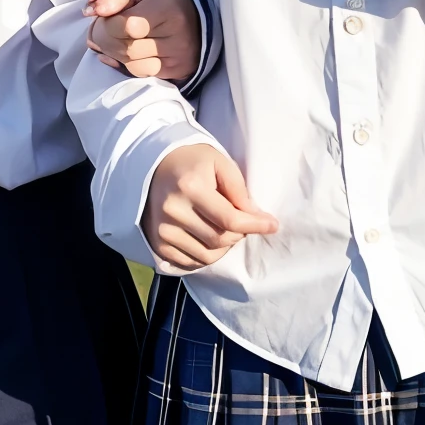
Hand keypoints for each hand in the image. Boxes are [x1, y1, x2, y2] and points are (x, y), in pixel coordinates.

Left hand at [84, 0, 200, 83]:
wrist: (197, 15)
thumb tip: (91, 11)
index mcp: (168, 9)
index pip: (127, 26)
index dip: (106, 24)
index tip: (102, 17)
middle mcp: (176, 36)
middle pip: (126, 48)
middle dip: (104, 40)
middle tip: (99, 31)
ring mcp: (177, 57)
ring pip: (131, 64)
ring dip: (113, 53)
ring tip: (113, 40)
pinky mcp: (176, 71)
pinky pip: (140, 74)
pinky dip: (125, 64)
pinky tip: (122, 53)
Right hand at [141, 143, 277, 270]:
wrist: (152, 166)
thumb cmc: (191, 161)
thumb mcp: (219, 162)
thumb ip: (239, 189)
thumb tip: (256, 217)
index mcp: (190, 187)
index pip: (230, 219)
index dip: (255, 225)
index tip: (272, 225)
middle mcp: (173, 212)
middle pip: (220, 240)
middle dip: (239, 234)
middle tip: (243, 222)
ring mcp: (163, 231)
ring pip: (207, 256)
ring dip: (224, 247)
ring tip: (225, 229)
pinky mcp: (157, 243)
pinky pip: (190, 262)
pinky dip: (206, 255)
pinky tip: (209, 239)